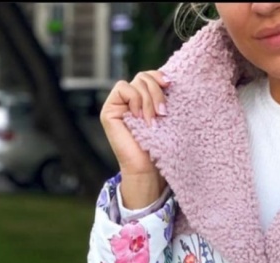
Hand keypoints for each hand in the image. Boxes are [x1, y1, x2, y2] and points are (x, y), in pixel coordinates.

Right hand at [100, 70, 168, 207]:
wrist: (147, 169)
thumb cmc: (159, 147)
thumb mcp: (164, 117)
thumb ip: (161, 97)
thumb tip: (169, 78)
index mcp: (142, 101)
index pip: (148, 76)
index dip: (158, 76)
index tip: (170, 84)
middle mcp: (128, 101)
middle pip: (143, 77)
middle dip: (156, 91)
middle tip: (163, 112)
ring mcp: (117, 105)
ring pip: (136, 82)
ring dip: (148, 100)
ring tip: (154, 121)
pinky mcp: (108, 111)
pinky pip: (123, 88)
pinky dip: (135, 100)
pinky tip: (139, 118)